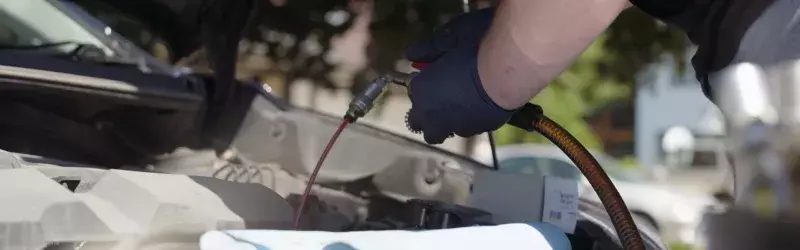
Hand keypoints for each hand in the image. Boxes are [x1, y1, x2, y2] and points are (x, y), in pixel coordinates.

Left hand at [405, 8, 516, 143]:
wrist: (505, 70)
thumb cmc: (473, 49)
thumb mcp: (448, 40)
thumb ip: (427, 49)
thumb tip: (411, 52)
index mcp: (421, 94)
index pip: (412, 97)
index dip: (422, 90)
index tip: (432, 80)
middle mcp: (435, 118)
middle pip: (425, 128)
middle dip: (431, 117)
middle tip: (444, 98)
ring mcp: (458, 127)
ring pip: (450, 129)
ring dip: (453, 118)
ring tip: (468, 99)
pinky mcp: (481, 130)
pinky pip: (472, 126)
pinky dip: (474, 118)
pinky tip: (485, 101)